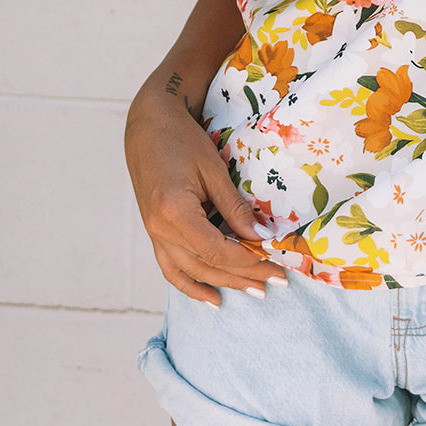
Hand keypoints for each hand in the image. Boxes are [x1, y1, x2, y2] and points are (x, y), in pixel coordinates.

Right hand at [125, 90, 287, 305]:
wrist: (148, 127)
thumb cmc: (182, 140)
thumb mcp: (213, 170)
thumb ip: (234, 207)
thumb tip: (261, 238)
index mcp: (175, 211)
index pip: (217, 250)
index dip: (248, 260)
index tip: (275, 262)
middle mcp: (160, 229)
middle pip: (207, 265)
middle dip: (244, 276)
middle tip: (278, 280)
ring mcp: (153, 234)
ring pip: (190, 272)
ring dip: (224, 284)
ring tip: (255, 292)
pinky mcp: (153, 233)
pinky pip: (170, 269)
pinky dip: (191, 286)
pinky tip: (212, 298)